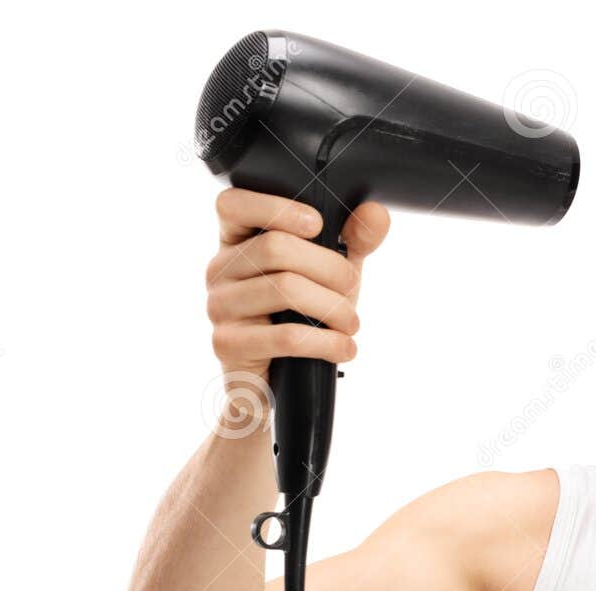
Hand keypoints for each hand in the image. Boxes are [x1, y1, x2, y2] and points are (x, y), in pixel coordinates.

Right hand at [205, 189, 391, 385]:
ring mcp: (218, 306)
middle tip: (351, 288)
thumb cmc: (302, 317)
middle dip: (331, 268)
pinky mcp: (227, 344)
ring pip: (284, 289)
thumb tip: (376, 214)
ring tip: (351, 324)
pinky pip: (286, 336)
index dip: (276, 207)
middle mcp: (220, 269)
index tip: (318, 225)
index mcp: (237, 241)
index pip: (234, 204)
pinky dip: (327, 343)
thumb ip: (354, 241)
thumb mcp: (332, 274)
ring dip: (334, 308)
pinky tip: (344, 348)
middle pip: (276, 247)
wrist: (282, 381)